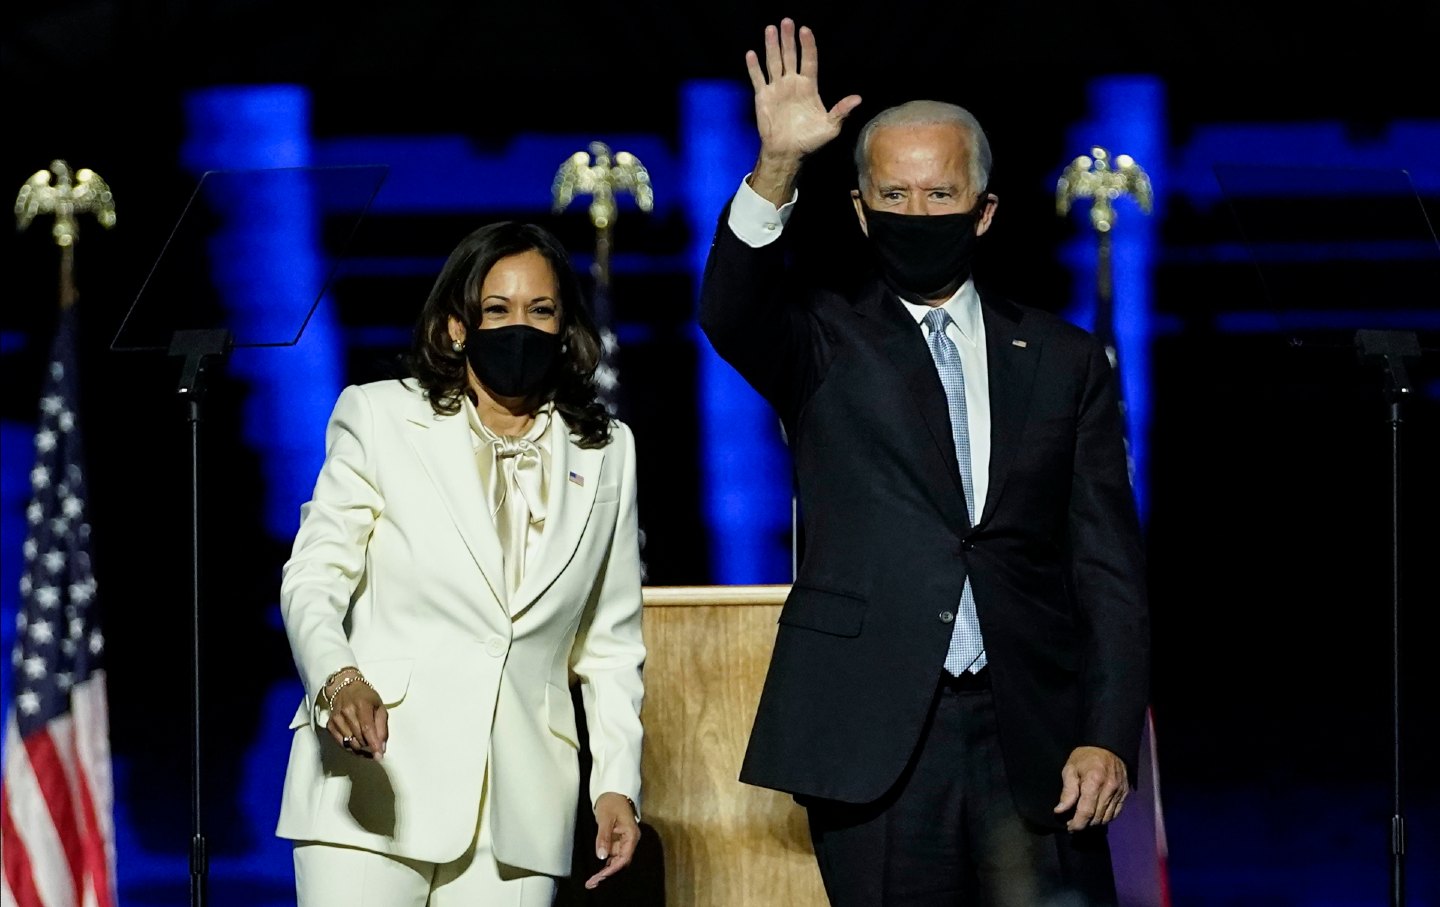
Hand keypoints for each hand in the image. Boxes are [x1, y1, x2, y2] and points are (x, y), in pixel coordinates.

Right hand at [325, 673, 387, 759]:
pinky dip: (350, 747)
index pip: (367, 729)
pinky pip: (341, 743)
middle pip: (359, 738)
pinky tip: (356, 744)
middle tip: (375, 748)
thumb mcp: (379, 707)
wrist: (345, 687)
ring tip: (366, 745)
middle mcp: (347, 712)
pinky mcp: (330, 725)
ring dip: (360, 749)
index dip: (374, 744)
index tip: (379, 756)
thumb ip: (382, 727)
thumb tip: (382, 747)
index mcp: (362, 705)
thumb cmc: (365, 697)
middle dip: (369, 747)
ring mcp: (336, 719)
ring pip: (350, 743)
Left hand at [584, 792, 639, 888]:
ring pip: (616, 860)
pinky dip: (604, 863)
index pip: (624, 857)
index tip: (601, 876)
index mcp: (631, 835)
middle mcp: (629, 840)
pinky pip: (612, 855)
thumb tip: (601, 856)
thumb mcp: (605, 818)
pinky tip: (597, 872)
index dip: (613, 869)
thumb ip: (603, 837)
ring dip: (605, 871)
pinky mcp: (617, 840)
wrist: (612, 791)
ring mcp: (623, 841)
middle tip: (592, 883)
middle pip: (621, 861)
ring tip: (591, 881)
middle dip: (607, 873)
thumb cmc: (611, 802)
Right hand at [743, 18, 860, 202]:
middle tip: (787, 21)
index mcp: (809, 86)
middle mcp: (792, 83)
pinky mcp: (763, 96)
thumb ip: (841, 111)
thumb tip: (858, 99)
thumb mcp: (830, 127)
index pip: (809, 60)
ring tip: (770, 29)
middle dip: (788, 39)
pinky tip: (751, 54)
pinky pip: (758, 78)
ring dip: (772, 46)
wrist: (787, 153)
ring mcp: (777, 88)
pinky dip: (754, 67)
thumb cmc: (810, 141)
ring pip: (773, 62)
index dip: (807, 45)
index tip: (805, 30)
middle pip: (790, 56)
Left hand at [1054, 745, 1127, 830]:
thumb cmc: (1086, 757)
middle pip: (1096, 818)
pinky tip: (1096, 815)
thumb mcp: (1070, 769)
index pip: (1086, 812)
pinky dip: (1105, 818)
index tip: (1069, 827)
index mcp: (1094, 782)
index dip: (1077, 824)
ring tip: (1083, 820)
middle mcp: (1109, 790)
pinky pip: (1115, 813)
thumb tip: (1060, 811)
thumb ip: (1067, 792)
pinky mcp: (1125, 795)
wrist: (1109, 747)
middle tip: (1073, 824)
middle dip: (1084, 825)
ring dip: (1094, 823)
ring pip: (1106, 818)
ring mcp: (1119, 793)